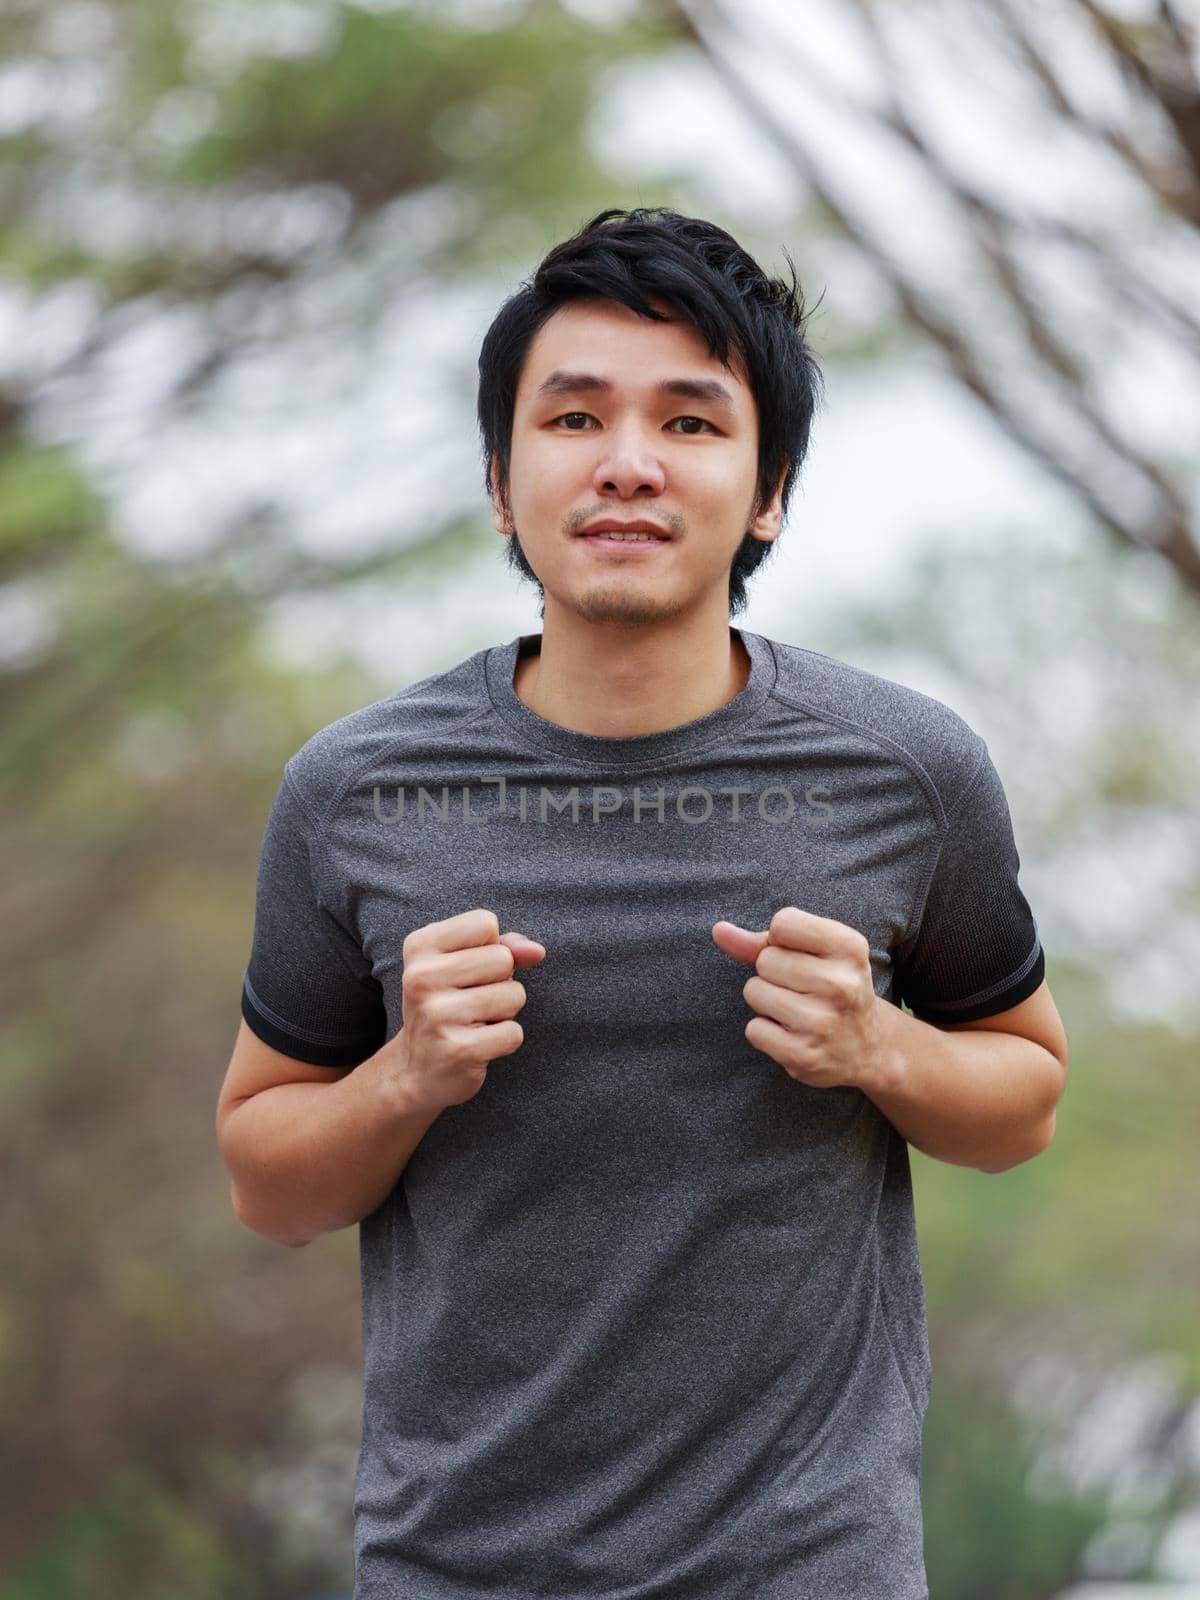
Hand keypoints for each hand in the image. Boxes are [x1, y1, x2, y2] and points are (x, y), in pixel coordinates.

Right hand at [392, 908, 545, 1113]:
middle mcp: (421, 978)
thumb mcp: (464, 964)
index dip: (490, 947)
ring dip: (504, 1012)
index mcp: (419, 947)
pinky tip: (477, 1045)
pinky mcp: (459, 1050)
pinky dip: (504, 1040)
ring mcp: (438, 1015)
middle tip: (471, 1001)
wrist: (416, 1071)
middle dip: (500, 981)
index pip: (485, 923)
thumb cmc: (447, 1005)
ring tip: (473, 1022)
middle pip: (503, 959)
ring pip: (513, 995)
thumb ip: (504, 946)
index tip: (466, 970)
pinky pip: (514, 1033)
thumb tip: (537, 951)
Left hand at [712, 907, 888, 1090]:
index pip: (783, 923)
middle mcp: (841, 984)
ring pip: (754, 991)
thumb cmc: (833, 987)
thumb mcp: (816, 953)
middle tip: (804, 989)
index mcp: (850, 948)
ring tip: (798, 1011)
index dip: (782, 940)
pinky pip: (753, 1029)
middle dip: (774, 973)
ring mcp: (822, 1022)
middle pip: (765, 959)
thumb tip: (718, 930)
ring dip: (767, 1001)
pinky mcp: (803, 1055)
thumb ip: (764, 939)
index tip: (804, 956)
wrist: (867, 1048)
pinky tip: (793, 1034)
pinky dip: (765, 1031)